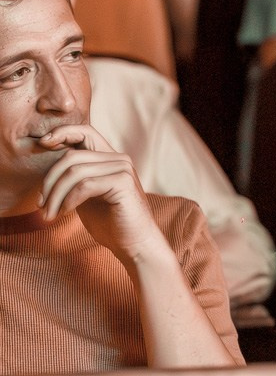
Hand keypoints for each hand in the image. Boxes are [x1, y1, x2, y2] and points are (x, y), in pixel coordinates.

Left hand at [37, 124, 163, 266]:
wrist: (134, 245)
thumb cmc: (110, 223)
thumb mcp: (87, 196)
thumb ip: (75, 180)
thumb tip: (47, 172)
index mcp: (110, 158)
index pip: (84, 131)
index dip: (61, 133)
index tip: (42, 143)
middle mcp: (118, 158)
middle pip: (71, 156)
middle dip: (49, 180)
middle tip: (40, 204)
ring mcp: (122, 168)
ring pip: (74, 171)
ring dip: (55, 195)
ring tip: (48, 214)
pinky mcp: (122, 182)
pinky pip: (84, 185)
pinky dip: (68, 200)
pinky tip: (63, 213)